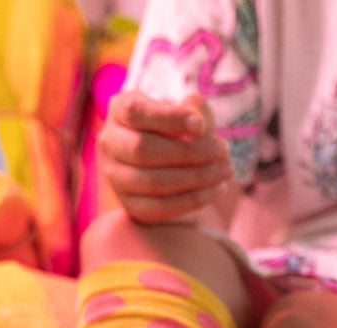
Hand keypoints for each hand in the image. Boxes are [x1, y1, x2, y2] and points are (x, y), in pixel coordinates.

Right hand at [100, 91, 234, 224]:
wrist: (172, 168)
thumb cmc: (180, 132)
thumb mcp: (188, 114)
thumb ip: (195, 111)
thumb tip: (198, 121)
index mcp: (119, 110)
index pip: (136, 112)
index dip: (169, 119)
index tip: (201, 125)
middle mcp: (110, 142)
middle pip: (143, 149)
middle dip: (189, 152)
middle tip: (224, 151)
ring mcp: (116, 177)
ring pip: (154, 181)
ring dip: (197, 178)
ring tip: (226, 170)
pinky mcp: (130, 205)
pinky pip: (161, 208)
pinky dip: (193, 200)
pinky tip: (216, 190)